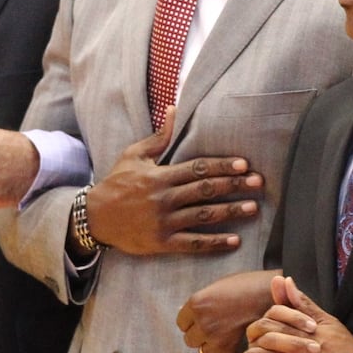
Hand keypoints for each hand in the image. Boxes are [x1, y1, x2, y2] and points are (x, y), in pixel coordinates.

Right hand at [84, 108, 262, 254]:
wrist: (94, 217)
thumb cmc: (116, 182)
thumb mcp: (134, 155)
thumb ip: (159, 136)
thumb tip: (174, 109)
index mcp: (160, 176)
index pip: (197, 168)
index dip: (222, 166)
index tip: (244, 164)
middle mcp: (164, 198)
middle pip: (205, 190)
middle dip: (233, 186)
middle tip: (258, 182)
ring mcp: (163, 221)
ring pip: (203, 216)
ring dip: (230, 212)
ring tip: (252, 208)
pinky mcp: (162, 242)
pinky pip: (192, 243)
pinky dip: (214, 242)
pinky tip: (234, 240)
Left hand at [177, 269, 279, 352]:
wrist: (276, 294)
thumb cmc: (251, 286)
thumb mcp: (221, 286)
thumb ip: (204, 302)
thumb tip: (194, 314)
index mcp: (197, 303)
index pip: (182, 323)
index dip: (193, 322)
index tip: (203, 321)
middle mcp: (203, 322)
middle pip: (190, 340)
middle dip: (202, 336)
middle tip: (218, 329)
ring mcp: (216, 338)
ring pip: (205, 352)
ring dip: (215, 346)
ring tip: (229, 336)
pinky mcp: (231, 350)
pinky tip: (237, 342)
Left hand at [240, 275, 352, 352]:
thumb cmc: (343, 347)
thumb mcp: (326, 321)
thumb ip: (302, 303)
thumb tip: (284, 280)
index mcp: (302, 332)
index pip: (268, 324)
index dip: (259, 329)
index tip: (260, 334)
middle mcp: (298, 352)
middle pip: (261, 349)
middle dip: (253, 351)